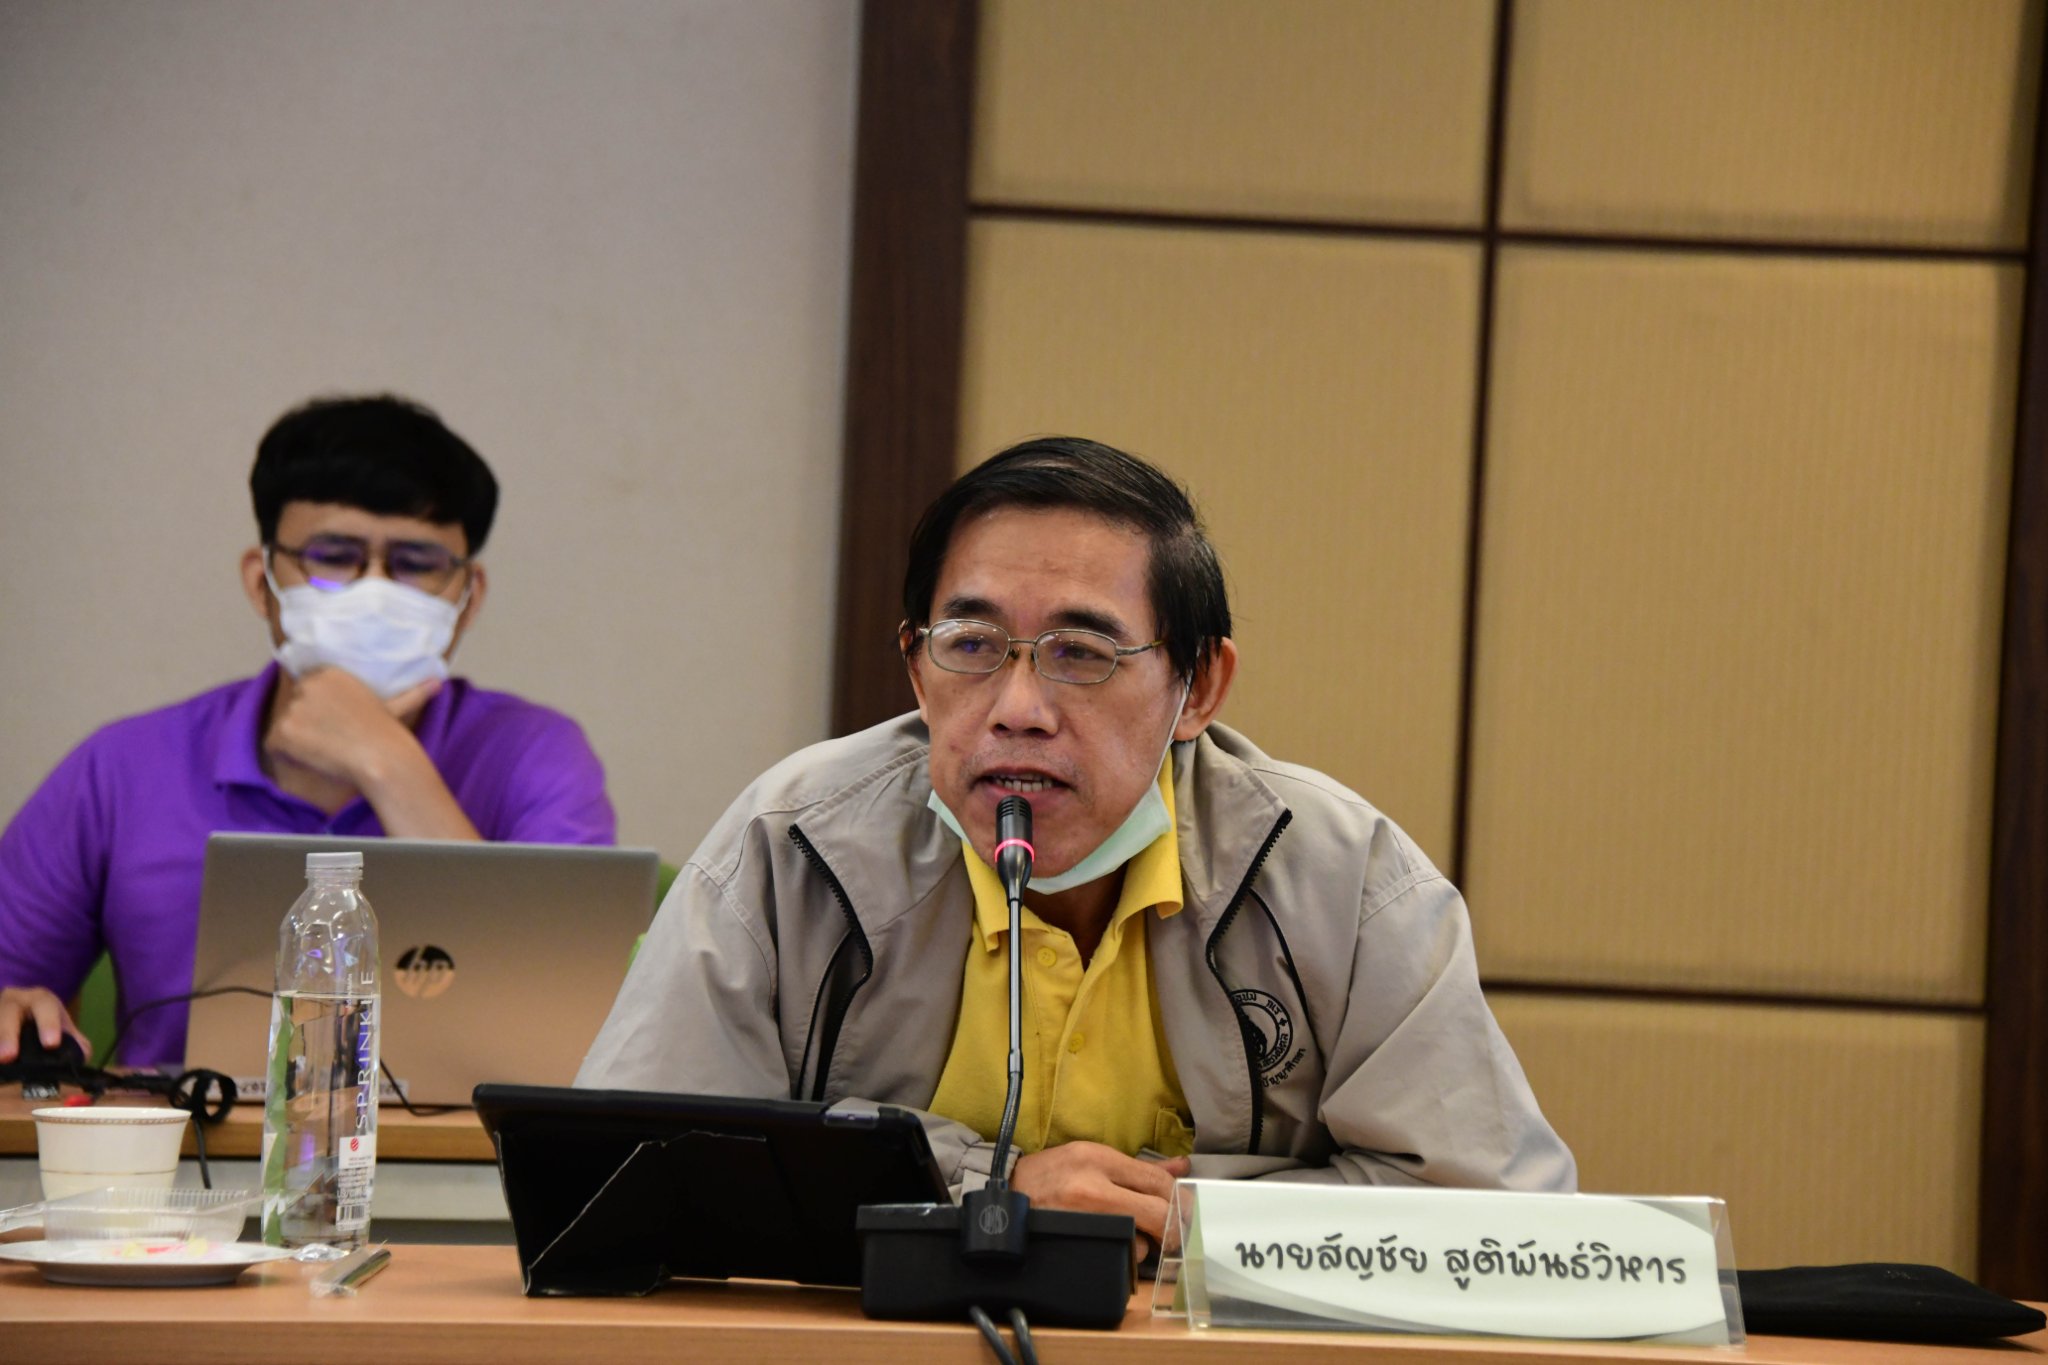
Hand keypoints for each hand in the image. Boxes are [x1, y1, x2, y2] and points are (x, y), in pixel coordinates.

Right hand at [0, 986, 90, 1062]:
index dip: (48, 1024)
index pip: (45, 1006)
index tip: (51, 1044)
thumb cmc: (44, 1022)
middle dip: (7, 1034)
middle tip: (8, 1056)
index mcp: (39, 999)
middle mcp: (13, 1001)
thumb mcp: (61, 1025)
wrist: (22, 1010)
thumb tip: (80, 1055)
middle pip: (8, 1013)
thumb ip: (75, 1040)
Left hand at [265, 668, 439, 787]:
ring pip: (284, 727)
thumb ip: (411, 693)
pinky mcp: (284, 729)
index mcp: (330, 673)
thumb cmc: (389, 736)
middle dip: (307, 725)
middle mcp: (309, 684)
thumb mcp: (396, 707)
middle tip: (334, 740)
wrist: (381, 759)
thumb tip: (437, 683)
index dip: (319, 712)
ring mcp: (295, 706)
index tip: (336, 727)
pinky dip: (288, 756)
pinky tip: (314, 758)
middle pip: (294, 708)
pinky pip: (274, 745)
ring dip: (298, 742)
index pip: (308, 691)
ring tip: (327, 750)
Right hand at [1010, 1141, 1190, 1248]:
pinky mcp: (1076, 1243)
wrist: (1006, 1197)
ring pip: (1139, 1240)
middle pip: (1157, 1211)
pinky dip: (1123, 1254)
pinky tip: (1114, 1246)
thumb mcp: (1093, 1158)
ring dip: (1145, 1244)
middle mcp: (1091, 1186)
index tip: (1185, 1211)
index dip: (1179, 1201)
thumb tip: (1182, 1167)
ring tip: (1133, 1237)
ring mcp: (1083, 1218)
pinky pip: (1116, 1255)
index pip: (1158, 1181)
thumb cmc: (1051, 1175)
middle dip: (1172, 1227)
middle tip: (1173, 1234)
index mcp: (1098, 1159)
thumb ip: (1140, 1168)